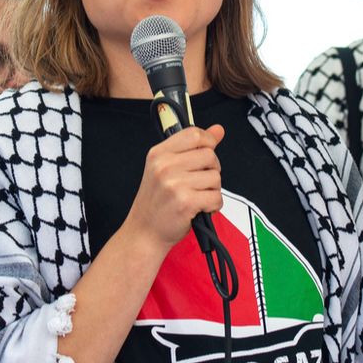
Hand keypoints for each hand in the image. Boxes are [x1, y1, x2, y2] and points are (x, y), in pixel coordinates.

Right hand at [123, 125, 224, 249]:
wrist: (144, 233)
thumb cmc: (156, 202)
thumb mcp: (167, 169)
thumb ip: (193, 147)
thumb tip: (219, 130)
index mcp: (158, 153)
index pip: (194, 134)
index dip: (208, 141)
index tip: (208, 152)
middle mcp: (164, 166)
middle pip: (209, 155)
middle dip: (212, 170)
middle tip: (199, 183)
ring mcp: (174, 184)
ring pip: (215, 177)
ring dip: (212, 190)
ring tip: (197, 197)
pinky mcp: (185, 202)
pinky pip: (216, 197)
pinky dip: (213, 205)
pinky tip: (200, 208)